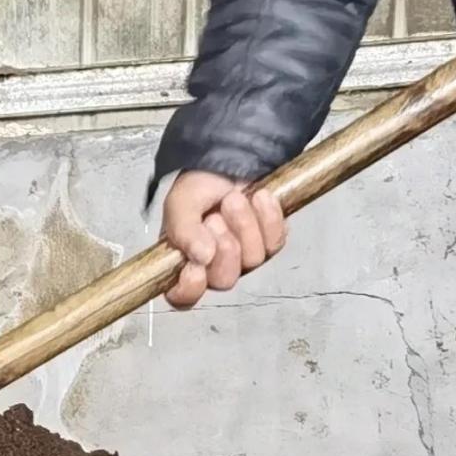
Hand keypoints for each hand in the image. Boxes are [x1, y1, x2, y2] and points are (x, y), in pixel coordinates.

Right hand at [160, 169, 288, 309]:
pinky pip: (274, 242)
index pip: (182, 296)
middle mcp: (214, 266)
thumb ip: (182, 231)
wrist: (228, 159)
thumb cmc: (200, 184)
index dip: (189, 289)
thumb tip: (201, 256)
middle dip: (224, 246)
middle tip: (215, 218)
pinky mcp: (270, 242)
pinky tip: (259, 198)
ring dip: (243, 224)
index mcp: (184, 262)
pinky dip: (267, 217)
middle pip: (224, 280)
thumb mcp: (180, 204)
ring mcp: (245, 257)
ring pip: (252, 260)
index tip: (194, 267)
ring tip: (233, 199)